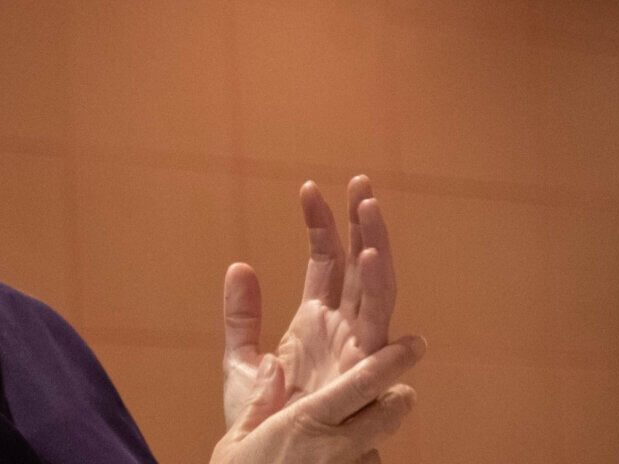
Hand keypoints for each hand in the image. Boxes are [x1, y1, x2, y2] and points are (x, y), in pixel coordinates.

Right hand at [210, 334, 425, 463]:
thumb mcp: (237, 440)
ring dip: (367, 445)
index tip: (415, 344)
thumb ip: (260, 401)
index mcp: (307, 422)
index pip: (364, 384)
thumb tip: (274, 364)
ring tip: (339, 450)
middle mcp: (335, 448)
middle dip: (399, 399)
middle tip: (402, 392)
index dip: (393, 361)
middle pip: (388, 414)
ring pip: (375, 450)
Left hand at [222, 176, 398, 428]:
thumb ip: (241, 314)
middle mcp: (341, 330)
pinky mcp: (360, 368)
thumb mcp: (241, 359)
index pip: (325, 262)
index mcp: (315, 322)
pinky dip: (377, 288)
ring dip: (375, 244)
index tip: (307, 187)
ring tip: (369, 204)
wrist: (264, 459)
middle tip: (359, 181)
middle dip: (361, 223)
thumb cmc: (259, 421)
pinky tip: (372, 255)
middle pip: (357, 266)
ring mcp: (354, 347)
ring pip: (374, 287)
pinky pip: (375, 323)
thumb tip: (240, 265)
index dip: (320, 224)